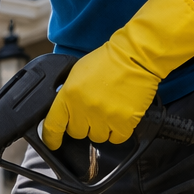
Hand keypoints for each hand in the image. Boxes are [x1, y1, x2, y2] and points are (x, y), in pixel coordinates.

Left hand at [42, 0, 193, 149]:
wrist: (143, 51)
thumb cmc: (113, 57)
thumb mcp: (79, 71)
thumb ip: (67, 93)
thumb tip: (56, 111)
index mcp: (68, 96)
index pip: (52, 128)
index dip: (50, 138)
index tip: (51, 142)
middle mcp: (83, 109)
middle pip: (78, 134)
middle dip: (84, 126)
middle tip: (94, 110)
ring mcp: (103, 117)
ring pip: (98, 138)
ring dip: (104, 127)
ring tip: (111, 107)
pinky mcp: (124, 123)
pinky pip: (118, 139)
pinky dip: (121, 130)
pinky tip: (124, 112)